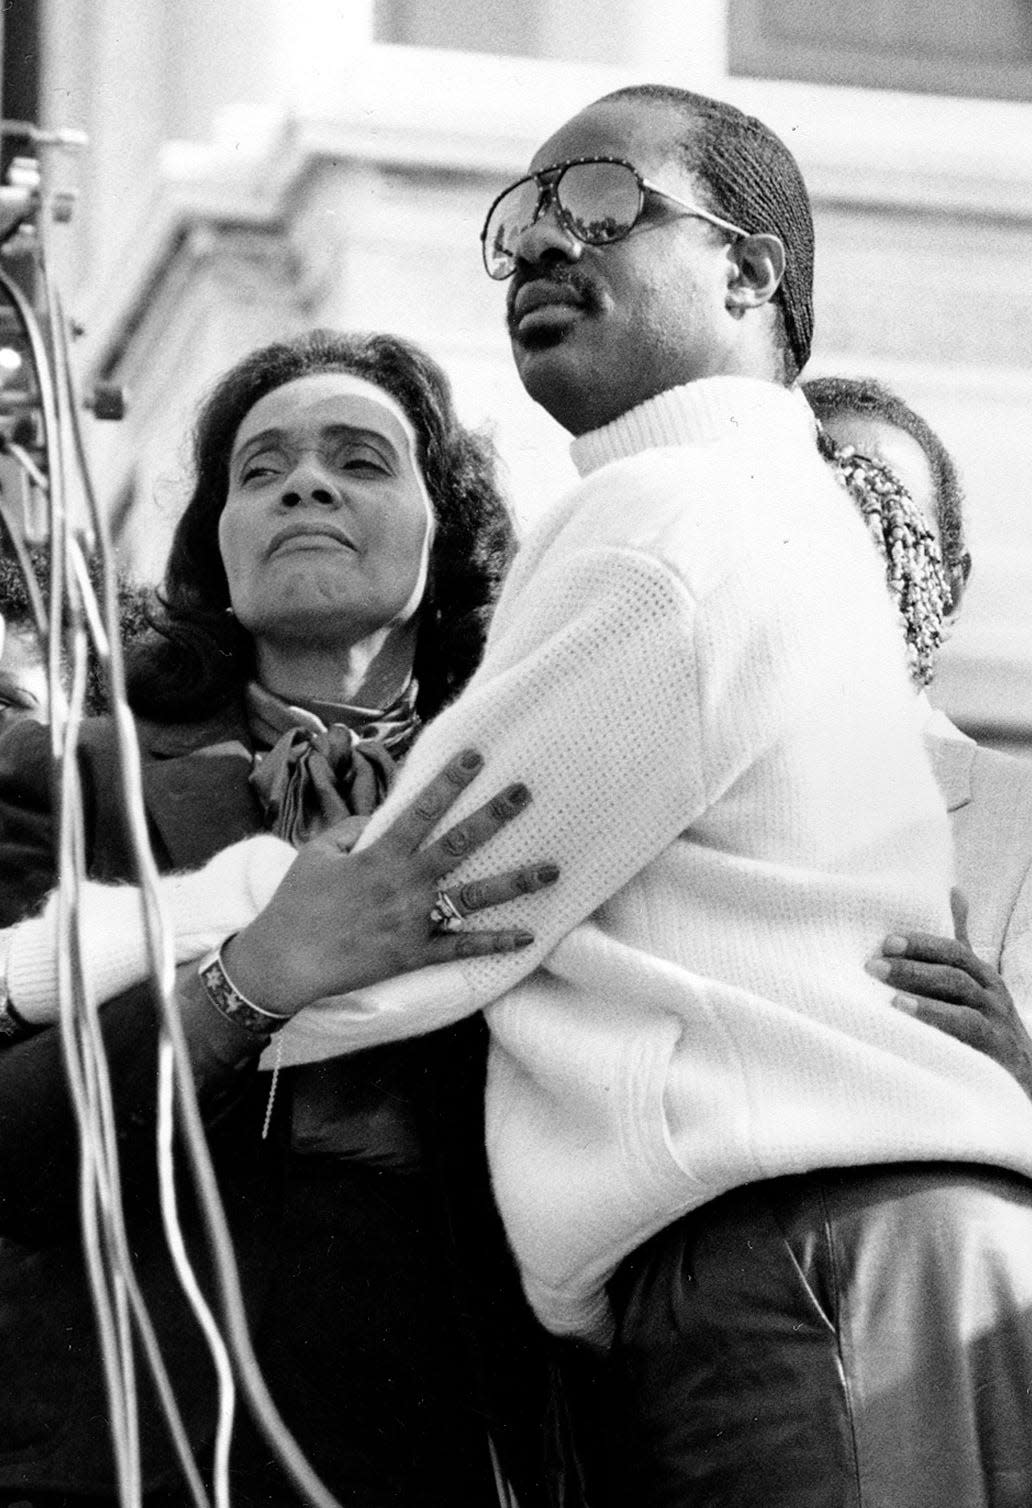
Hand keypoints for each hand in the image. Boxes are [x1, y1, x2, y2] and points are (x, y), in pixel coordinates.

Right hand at [223, 748, 557, 1015]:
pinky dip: (494, 942)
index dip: (450, 780)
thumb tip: (378, 818)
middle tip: (524, 794)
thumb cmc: (296, 903)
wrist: (286, 960)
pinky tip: (528, 935)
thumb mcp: (317, 854)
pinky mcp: (414, 954)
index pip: (423, 809)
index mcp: (380, 855)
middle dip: (494, 817)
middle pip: (459, 845)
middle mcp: (405, 884)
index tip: (476, 756)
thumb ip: (351, 830)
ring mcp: (413, 920)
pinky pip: (460, 947)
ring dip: (515, 882)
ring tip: (551, 869)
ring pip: (474, 897)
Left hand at [868, 888, 1031, 1099]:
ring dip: (921, 993)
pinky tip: (906, 1018)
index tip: (885, 941)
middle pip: (954, 971)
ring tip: (887, 993)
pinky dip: (937, 1022)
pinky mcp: (995, 1050)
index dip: (921, 944)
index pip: (953, 951)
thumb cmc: (988, 1024)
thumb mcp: (975, 981)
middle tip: (872, 964)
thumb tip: (954, 890)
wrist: (1025, 1078)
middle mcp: (991, 994)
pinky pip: (967, 1031)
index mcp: (982, 976)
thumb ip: (960, 942)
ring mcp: (996, 1022)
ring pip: (961, 998)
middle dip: (913, 966)